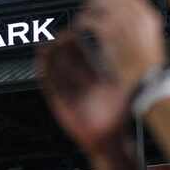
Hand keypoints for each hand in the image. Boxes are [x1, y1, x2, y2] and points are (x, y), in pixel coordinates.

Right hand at [37, 31, 130, 155]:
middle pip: (67, 60)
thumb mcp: (122, 91)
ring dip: (50, 57)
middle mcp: (80, 83)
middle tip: (59, 32)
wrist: (109, 141)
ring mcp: (69, 92)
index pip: (82, 56)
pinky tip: (41, 61)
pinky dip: (44, 73)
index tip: (75, 29)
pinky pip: (49, 86)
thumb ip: (123, 74)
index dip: (77, 43)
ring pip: (55, 70)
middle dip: (62, 46)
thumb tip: (128, 49)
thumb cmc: (119, 118)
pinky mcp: (59, 104)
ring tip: (46, 43)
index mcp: (94, 78)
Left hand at [77, 0, 166, 92]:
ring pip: (96, 4)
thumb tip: (123, 17)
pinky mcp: (107, 30)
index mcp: (148, 16)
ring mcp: (121, 20)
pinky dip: (80, 23)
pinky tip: (79, 30)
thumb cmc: (146, 69)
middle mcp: (135, 13)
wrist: (145, 83)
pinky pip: (87, 19)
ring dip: (87, 11)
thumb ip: (137, 26)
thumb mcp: (149, 41)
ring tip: (82, 20)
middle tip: (88, 8)